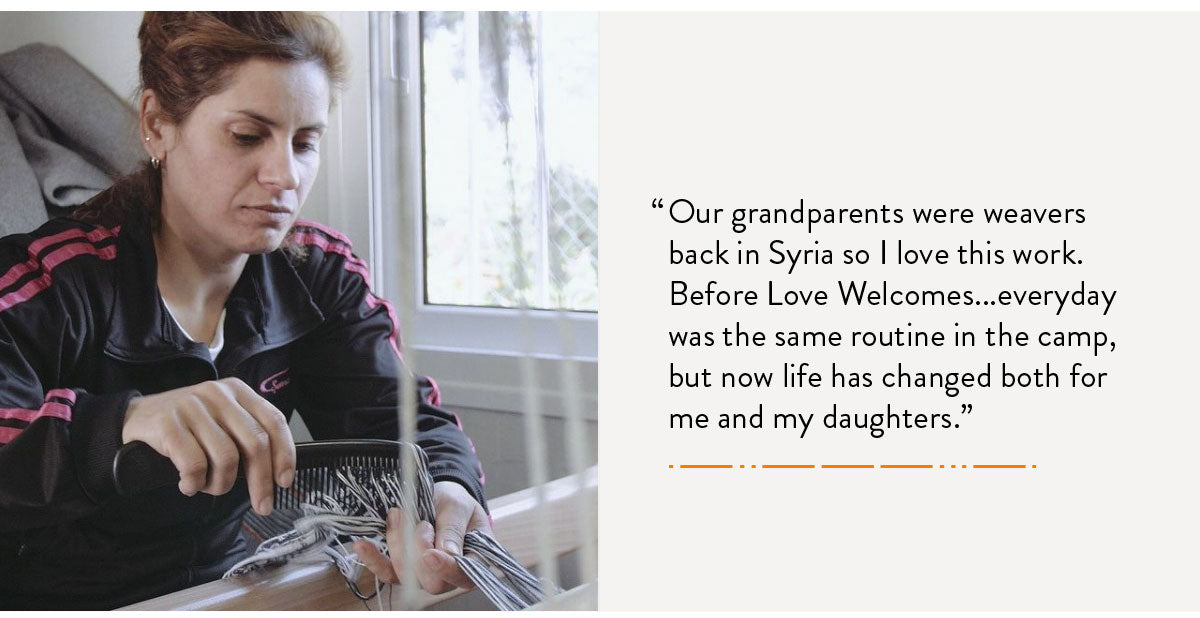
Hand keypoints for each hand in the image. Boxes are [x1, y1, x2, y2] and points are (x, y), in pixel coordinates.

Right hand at [121, 377, 295, 514]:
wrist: (136, 418)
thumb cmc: (187, 427)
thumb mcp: (221, 422)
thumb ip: (247, 438)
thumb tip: (277, 474)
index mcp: (238, 391)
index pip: (273, 421)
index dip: (285, 454)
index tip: (285, 481)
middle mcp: (218, 394)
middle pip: (255, 443)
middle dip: (261, 481)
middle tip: (262, 505)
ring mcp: (192, 407)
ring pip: (226, 458)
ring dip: (221, 484)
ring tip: (208, 487)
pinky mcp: (168, 423)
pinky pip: (194, 464)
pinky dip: (195, 483)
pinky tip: (188, 484)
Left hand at [354, 480, 491, 592]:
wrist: (439, 498)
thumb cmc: (456, 503)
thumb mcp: (459, 506)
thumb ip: (454, 528)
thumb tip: (447, 553)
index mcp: (473, 561)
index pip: (462, 575)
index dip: (445, 568)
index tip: (430, 553)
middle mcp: (448, 575)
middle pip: (431, 582)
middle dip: (418, 552)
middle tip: (420, 523)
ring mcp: (423, 576)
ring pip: (406, 575)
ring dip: (398, 545)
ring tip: (400, 516)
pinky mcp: (403, 571)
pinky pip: (386, 572)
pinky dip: (373, 558)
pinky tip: (363, 545)